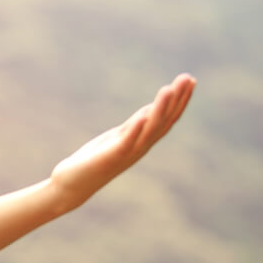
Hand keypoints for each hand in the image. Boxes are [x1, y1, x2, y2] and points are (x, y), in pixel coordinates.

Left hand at [51, 73, 195, 199]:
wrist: (71, 185)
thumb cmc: (94, 160)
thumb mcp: (118, 137)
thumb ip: (134, 125)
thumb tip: (151, 108)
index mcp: (142, 141)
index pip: (167, 119)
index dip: (180, 101)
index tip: (190, 80)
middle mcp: (140, 147)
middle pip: (164, 122)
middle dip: (176, 100)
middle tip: (187, 78)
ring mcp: (127, 153)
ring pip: (149, 130)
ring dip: (159, 110)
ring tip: (168, 89)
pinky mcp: (111, 157)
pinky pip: (126, 142)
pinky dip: (135, 129)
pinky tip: (142, 116)